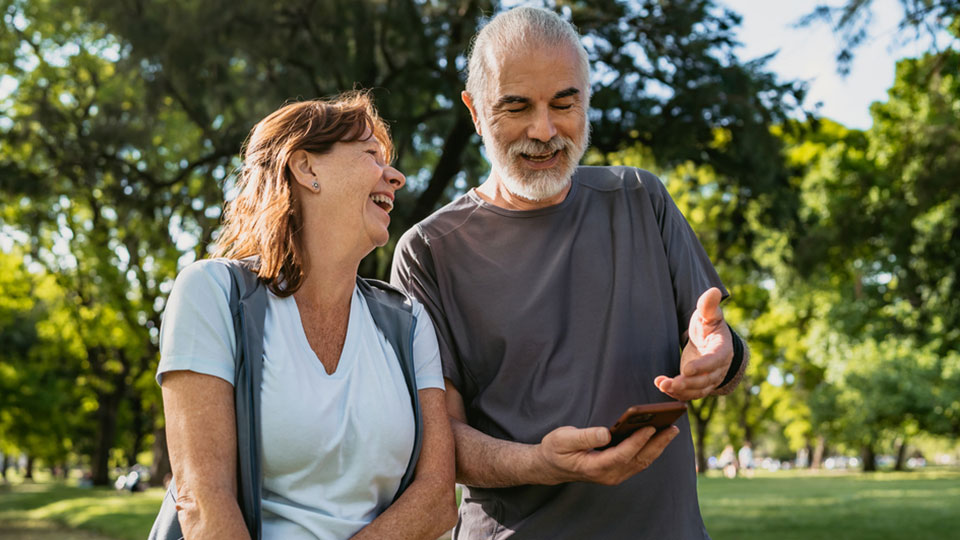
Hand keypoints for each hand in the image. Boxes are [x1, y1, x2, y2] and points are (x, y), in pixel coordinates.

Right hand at [535, 424, 678, 485]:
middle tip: (672, 427)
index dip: (637, 441)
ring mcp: (614, 475)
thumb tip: (606, 433)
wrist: (551, 466)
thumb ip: (585, 437)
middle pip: (638, 459)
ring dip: (658, 447)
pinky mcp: (617, 471)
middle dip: (657, 443)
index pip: (622, 455)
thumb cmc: (556, 449)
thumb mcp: (563, 439)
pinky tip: (659, 437)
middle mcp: (608, 474)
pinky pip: (638, 461)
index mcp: (595, 466)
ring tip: (671, 429)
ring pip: (641, 462)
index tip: (650, 427)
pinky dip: (651, 449)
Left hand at [655, 287, 732, 399]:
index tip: (686, 369)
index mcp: (722, 350)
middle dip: (687, 383)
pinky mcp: (698, 385)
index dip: (702, 366)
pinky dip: (676, 393)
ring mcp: (709, 379)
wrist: (709, 342)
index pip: (714, 361)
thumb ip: (709, 306)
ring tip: (662, 385)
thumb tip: (714, 291)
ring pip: (697, 390)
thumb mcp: (709, 315)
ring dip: (679, 391)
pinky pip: (689, 394)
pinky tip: (662, 386)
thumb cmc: (709, 326)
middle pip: (705, 380)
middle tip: (670, 382)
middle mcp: (718, 368)